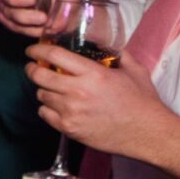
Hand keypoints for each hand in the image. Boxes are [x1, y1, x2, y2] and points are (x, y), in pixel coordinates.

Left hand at [27, 42, 174, 156]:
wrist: (147, 133)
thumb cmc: (142, 102)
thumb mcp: (134, 71)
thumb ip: (119, 55)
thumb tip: (108, 45)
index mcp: (93, 74)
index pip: (54, 56)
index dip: (38, 50)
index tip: (32, 50)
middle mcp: (78, 91)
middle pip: (39, 76)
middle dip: (32, 69)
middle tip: (34, 67)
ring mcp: (71, 111)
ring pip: (41, 95)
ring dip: (44, 90)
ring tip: (53, 89)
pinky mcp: (68, 128)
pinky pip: (44, 114)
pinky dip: (47, 109)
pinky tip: (57, 106)